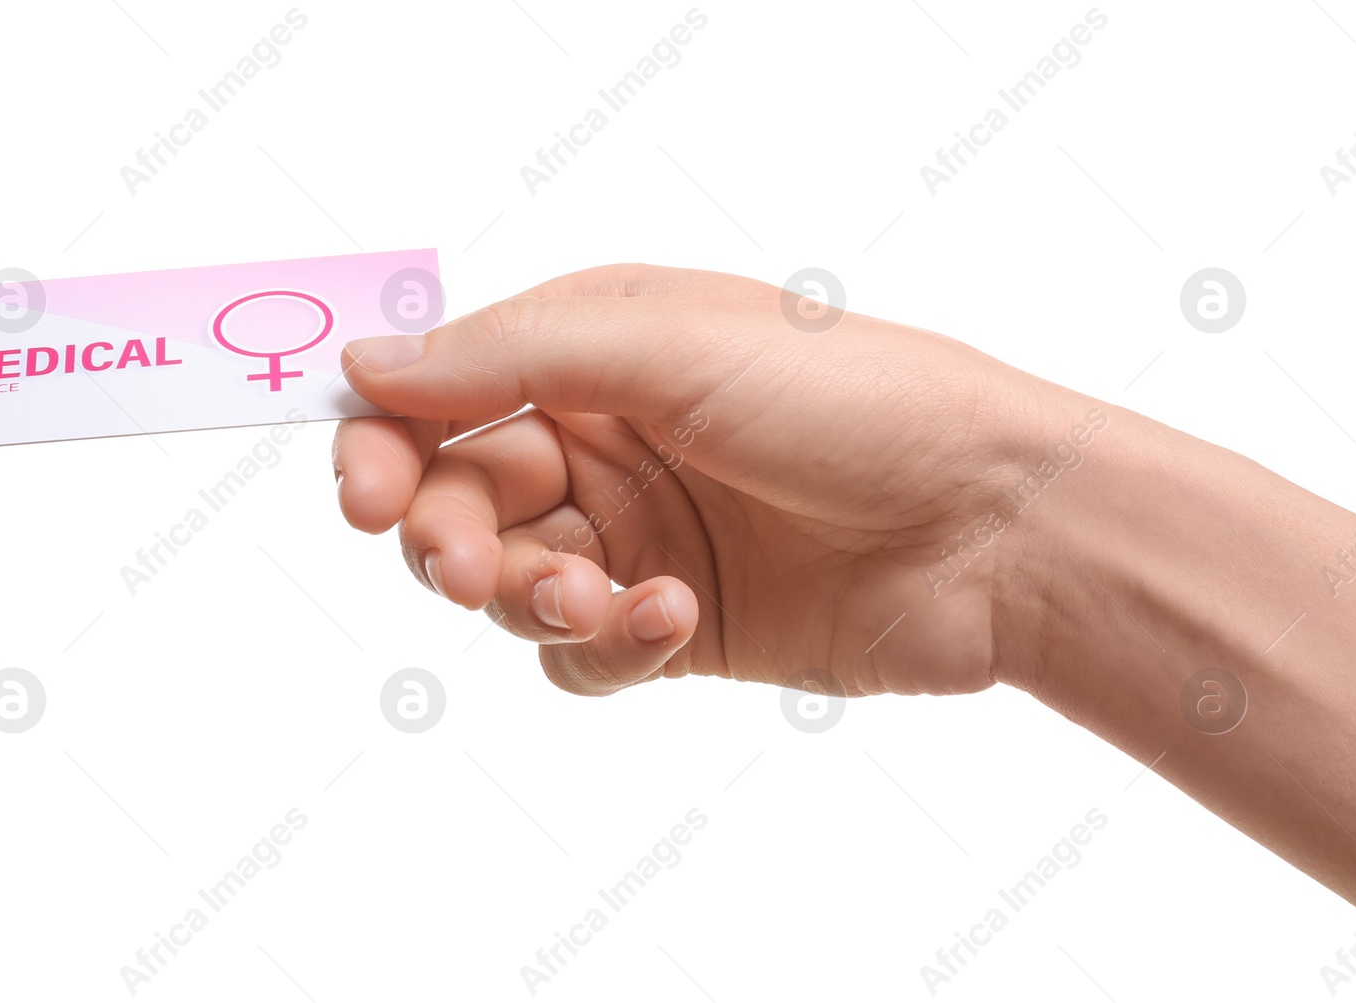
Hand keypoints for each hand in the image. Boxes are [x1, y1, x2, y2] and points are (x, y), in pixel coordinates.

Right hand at [332, 263, 1073, 696]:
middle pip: (459, 503)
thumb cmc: (852, 401)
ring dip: (533, 600)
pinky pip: (583, 657)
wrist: (992, 526)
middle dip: (452, 542)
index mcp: (593, 351)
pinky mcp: (674, 625)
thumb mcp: (670, 344)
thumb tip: (365, 363)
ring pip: (512, 589)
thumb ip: (509, 353)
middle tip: (472, 574)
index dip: (384, 443)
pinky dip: (606, 649)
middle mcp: (604, 442)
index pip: (440, 395)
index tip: (363, 495)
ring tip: (603, 600)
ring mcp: (638, 538)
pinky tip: (672, 619)